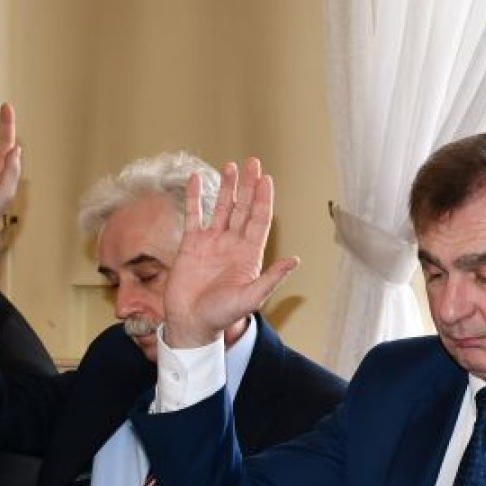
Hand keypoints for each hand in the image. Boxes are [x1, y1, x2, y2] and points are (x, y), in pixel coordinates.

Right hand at [161, 157, 297, 347]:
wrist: (191, 323)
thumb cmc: (222, 315)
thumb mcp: (251, 298)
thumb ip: (271, 278)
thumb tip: (295, 260)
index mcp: (249, 254)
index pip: (259, 220)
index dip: (263, 199)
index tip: (266, 179)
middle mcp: (232, 244)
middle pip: (242, 208)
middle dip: (248, 185)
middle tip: (252, 162)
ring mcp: (212, 242)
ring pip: (221, 208)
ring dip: (226, 187)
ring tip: (230, 166)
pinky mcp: (191, 244)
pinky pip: (193, 215)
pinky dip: (193, 197)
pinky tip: (194, 179)